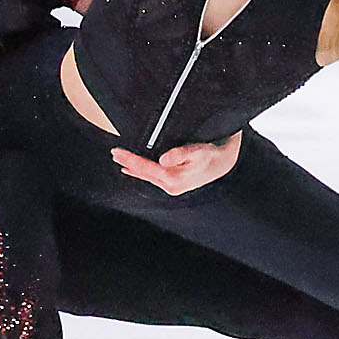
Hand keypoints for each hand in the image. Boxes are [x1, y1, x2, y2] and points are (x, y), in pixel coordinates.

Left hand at [110, 131, 241, 195]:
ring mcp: (172, 187)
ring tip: (120, 160)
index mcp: (173, 179)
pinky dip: (142, 172)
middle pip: (143, 173)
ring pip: (147, 176)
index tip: (117, 151)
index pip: (145, 168)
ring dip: (134, 168)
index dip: (129, 159)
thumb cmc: (211, 154)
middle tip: (114, 153)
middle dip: (127, 163)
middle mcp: (171, 186)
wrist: (224, 163)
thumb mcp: (197, 151)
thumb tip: (163, 159)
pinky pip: (153, 178)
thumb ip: (180, 154)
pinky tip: (134, 171)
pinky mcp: (175, 184)